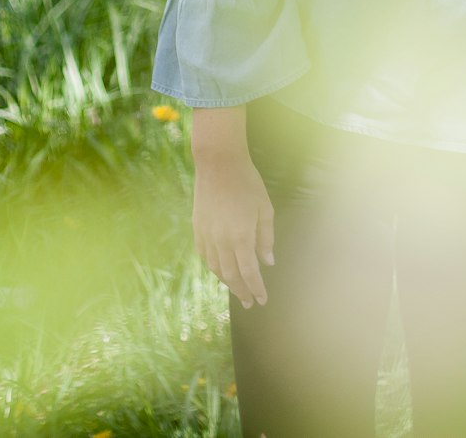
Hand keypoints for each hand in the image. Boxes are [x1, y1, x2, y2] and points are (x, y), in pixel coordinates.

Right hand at [192, 152, 274, 308]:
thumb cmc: (247, 183)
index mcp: (240, 237)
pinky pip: (205, 256)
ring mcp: (207, 235)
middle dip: (241, 291)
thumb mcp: (264, 208)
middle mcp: (221, 241)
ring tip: (237, 289)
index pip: (249, 272)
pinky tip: (220, 269)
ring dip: (227, 282)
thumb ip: (266, 238)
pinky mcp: (197, 228)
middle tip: (250, 302)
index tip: (262, 300)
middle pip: (231, 275)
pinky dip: (213, 267)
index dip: (256, 288)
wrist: (218, 164)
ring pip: (216, 268)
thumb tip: (267, 262)